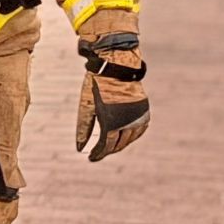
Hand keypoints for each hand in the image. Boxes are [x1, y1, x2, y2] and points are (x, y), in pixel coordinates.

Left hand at [76, 40, 149, 160]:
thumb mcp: (86, 106)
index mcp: (111, 122)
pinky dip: (132, 136)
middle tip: (98, 153)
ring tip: (110, 146)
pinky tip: (125, 137)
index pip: (105, 146)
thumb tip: (80, 147)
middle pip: (118, 144)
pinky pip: (140, 129)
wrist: (115, 65)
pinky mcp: (143, 110)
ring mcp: (137, 117)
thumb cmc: (96, 85)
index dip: (98, 154)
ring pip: (130, 138)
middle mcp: (127, 122)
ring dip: (120, 144)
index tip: (91, 158)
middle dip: (108, 150)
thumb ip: (84, 127)